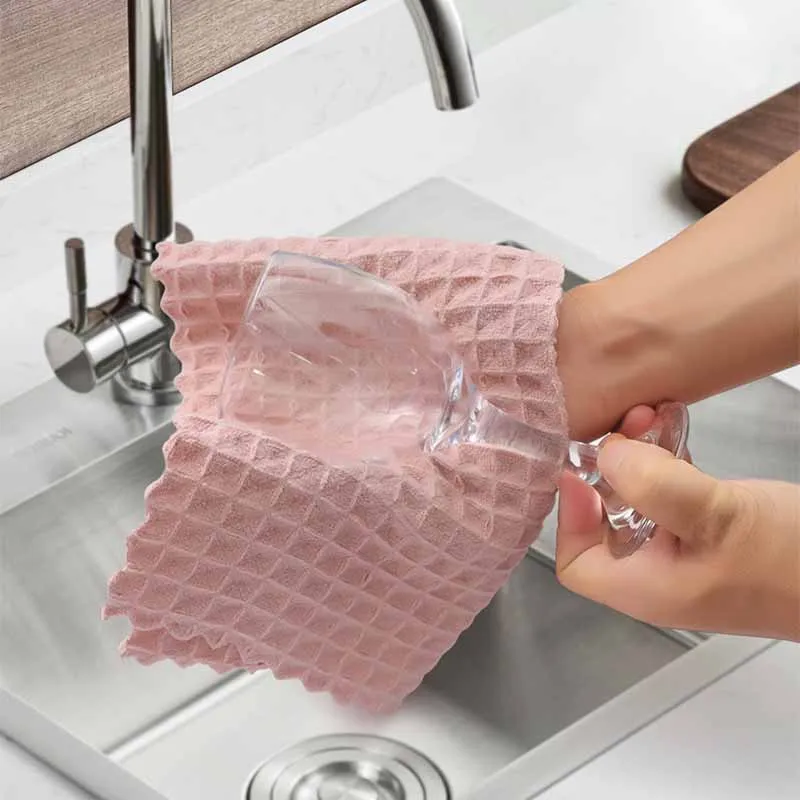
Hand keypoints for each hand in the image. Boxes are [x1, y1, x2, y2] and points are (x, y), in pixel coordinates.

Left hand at [556, 406, 799, 640]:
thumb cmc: (787, 560)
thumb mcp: (714, 517)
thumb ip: (654, 485)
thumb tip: (606, 454)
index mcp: (645, 586)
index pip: (576, 563)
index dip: (570, 517)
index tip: (581, 468)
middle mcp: (657, 571)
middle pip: (605, 520)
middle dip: (609, 468)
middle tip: (626, 424)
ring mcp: (685, 549)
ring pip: (639, 498)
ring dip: (639, 456)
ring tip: (650, 415)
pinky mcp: (710, 529)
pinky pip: (672, 491)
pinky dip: (668, 459)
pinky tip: (673, 427)